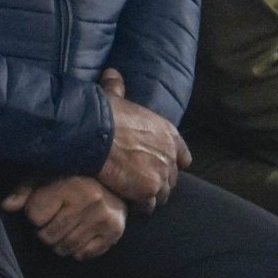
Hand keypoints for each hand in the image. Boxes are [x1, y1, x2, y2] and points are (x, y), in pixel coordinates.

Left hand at [0, 174, 128, 259]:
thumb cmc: (67, 178)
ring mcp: (104, 217)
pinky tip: (78, 236)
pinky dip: (77, 251)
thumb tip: (6, 206)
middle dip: (44, 233)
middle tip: (50, 223)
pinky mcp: (115, 231)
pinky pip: (86, 254)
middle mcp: (90, 201)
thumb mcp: (42, 177)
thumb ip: (24, 191)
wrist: (110, 179)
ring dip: (59, 244)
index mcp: (68, 185)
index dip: (33, 215)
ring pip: (67, 248)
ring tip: (62, 230)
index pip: (35, 216)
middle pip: (50, 236)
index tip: (41, 208)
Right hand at [97, 70, 188, 210]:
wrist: (95, 132)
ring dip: (149, 196)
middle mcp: (171, 155)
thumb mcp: (115, 96)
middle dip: (157, 181)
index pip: (182, 156)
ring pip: (161, 194)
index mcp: (168, 134)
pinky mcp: (149, 190)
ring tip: (132, 195)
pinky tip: (126, 201)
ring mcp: (162, 174)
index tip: (157, 166)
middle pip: (171, 178)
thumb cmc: (103, 113)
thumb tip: (112, 72)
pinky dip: (138, 205)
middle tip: (138, 183)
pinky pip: (148, 205)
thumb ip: (117, 87)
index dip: (171, 162)